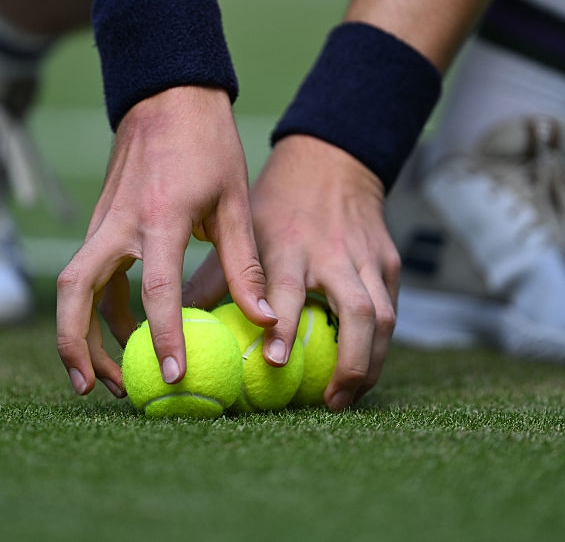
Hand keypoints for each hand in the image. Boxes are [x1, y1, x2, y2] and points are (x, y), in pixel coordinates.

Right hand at [56, 86, 274, 396]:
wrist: (167, 95)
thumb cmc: (208, 144)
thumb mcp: (236, 201)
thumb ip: (245, 265)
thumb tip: (263, 321)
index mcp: (160, 216)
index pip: (154, 290)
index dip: (163, 337)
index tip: (173, 377)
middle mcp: (119, 223)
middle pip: (76, 293)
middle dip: (77, 346)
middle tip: (96, 389)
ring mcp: (102, 223)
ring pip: (75, 288)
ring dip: (84, 335)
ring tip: (109, 378)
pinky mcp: (100, 224)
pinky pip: (91, 275)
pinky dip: (101, 310)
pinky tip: (128, 333)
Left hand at [185, 134, 399, 409]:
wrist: (332, 162)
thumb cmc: (276, 204)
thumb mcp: (241, 227)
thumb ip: (213, 277)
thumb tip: (175, 324)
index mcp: (290, 244)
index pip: (288, 290)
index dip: (283, 328)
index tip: (273, 363)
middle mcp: (334, 253)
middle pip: (357, 312)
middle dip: (350, 363)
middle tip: (329, 403)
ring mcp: (368, 258)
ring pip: (383, 318)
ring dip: (370, 364)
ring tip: (347, 397)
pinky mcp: (390, 263)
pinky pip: (390, 311)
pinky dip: (379, 345)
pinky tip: (362, 370)